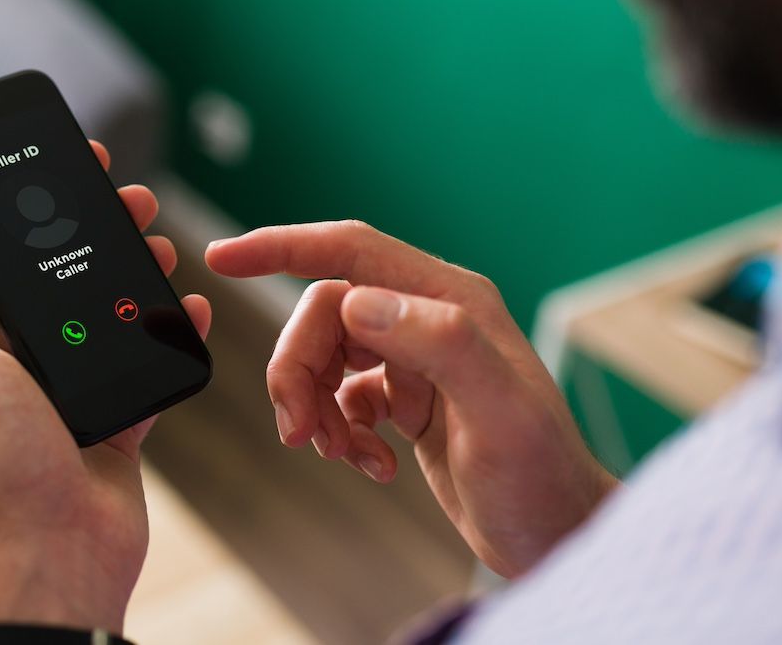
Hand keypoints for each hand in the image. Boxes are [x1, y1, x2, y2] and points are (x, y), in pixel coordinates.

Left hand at [0, 141, 210, 632]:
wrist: (50, 550)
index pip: (3, 245)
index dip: (35, 197)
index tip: (70, 156)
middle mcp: (23, 352)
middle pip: (67, 266)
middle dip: (101, 223)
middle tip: (133, 195)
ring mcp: (76, 382)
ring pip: (114, 305)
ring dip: (140, 266)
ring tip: (164, 245)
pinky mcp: (123, 412)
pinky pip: (152, 356)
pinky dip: (173, 326)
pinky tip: (189, 303)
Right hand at [205, 221, 615, 578]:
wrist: (559, 536)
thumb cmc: (542, 476)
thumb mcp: (500, 413)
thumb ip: (440, 343)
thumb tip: (358, 303)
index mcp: (451, 300)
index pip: (350, 251)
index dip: (282, 246)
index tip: (223, 257)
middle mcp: (430, 317)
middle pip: (325, 313)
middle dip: (297, 368)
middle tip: (298, 430)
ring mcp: (416, 357)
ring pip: (325, 354)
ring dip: (314, 404)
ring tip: (340, 453)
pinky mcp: (406, 397)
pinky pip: (340, 395)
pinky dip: (339, 430)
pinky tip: (371, 462)